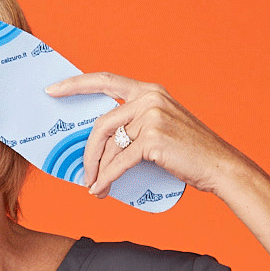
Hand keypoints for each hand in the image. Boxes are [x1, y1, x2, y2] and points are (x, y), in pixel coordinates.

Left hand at [45, 73, 250, 199]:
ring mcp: (152, 116)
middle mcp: (149, 98)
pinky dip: (107, 179)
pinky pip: (120, 162)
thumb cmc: (187, 153)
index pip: (105, 80)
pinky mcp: (154, 139)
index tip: (51, 90)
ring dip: (98, 171)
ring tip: (96, 188)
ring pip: (110, 147)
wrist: (218, 166)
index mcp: (148, 91)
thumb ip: (133, 127)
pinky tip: (101, 189)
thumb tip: (98, 146)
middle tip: (83, 175)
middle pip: (101, 125)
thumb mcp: (159, 129)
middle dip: (88, 154)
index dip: (75, 85)